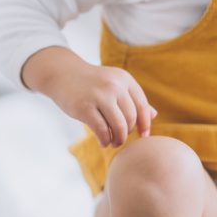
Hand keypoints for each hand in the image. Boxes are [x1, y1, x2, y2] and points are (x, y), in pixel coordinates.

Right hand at [21, 47, 155, 148]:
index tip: (143, 135)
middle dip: (128, 132)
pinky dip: (105, 140)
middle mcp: (114, 85)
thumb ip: (133, 99)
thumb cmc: (92, 83)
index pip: (142, 105)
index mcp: (124, 79)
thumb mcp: (114, 84)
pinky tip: (103, 142)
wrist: (62, 74)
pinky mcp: (84, 107)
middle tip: (121, 138)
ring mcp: (99, 95)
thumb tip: (154, 116)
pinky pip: (102, 130)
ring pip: (119, 126)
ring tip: (114, 142)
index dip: (145, 123)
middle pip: (131, 118)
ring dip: (118, 139)